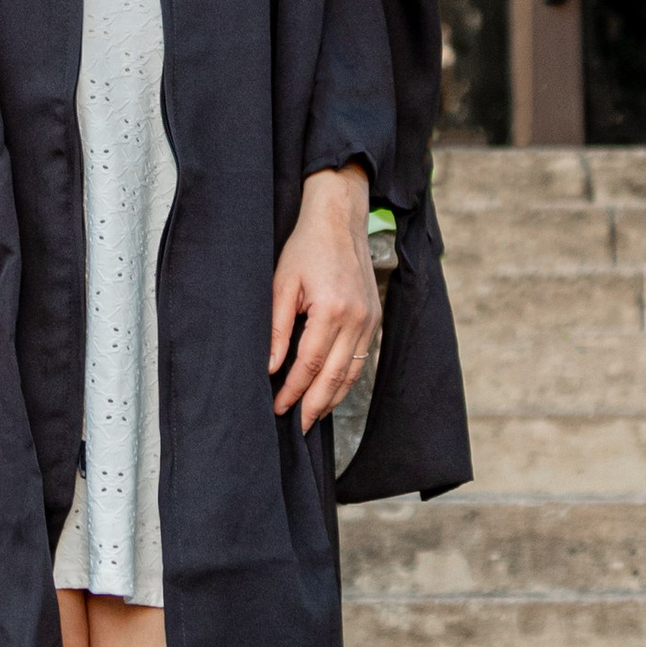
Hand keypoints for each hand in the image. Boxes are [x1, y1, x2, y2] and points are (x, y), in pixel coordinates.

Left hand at [269, 164, 379, 431]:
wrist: (339, 220)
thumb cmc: (307, 248)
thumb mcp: (282, 284)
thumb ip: (276, 328)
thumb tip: (270, 367)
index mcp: (331, 310)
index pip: (309, 364)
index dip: (292, 391)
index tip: (278, 407)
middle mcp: (356, 319)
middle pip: (334, 376)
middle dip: (313, 405)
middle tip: (296, 426)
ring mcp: (370, 320)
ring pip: (352, 372)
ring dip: (332, 398)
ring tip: (312, 416)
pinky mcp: (375, 318)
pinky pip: (362, 359)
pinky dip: (346, 379)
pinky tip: (332, 391)